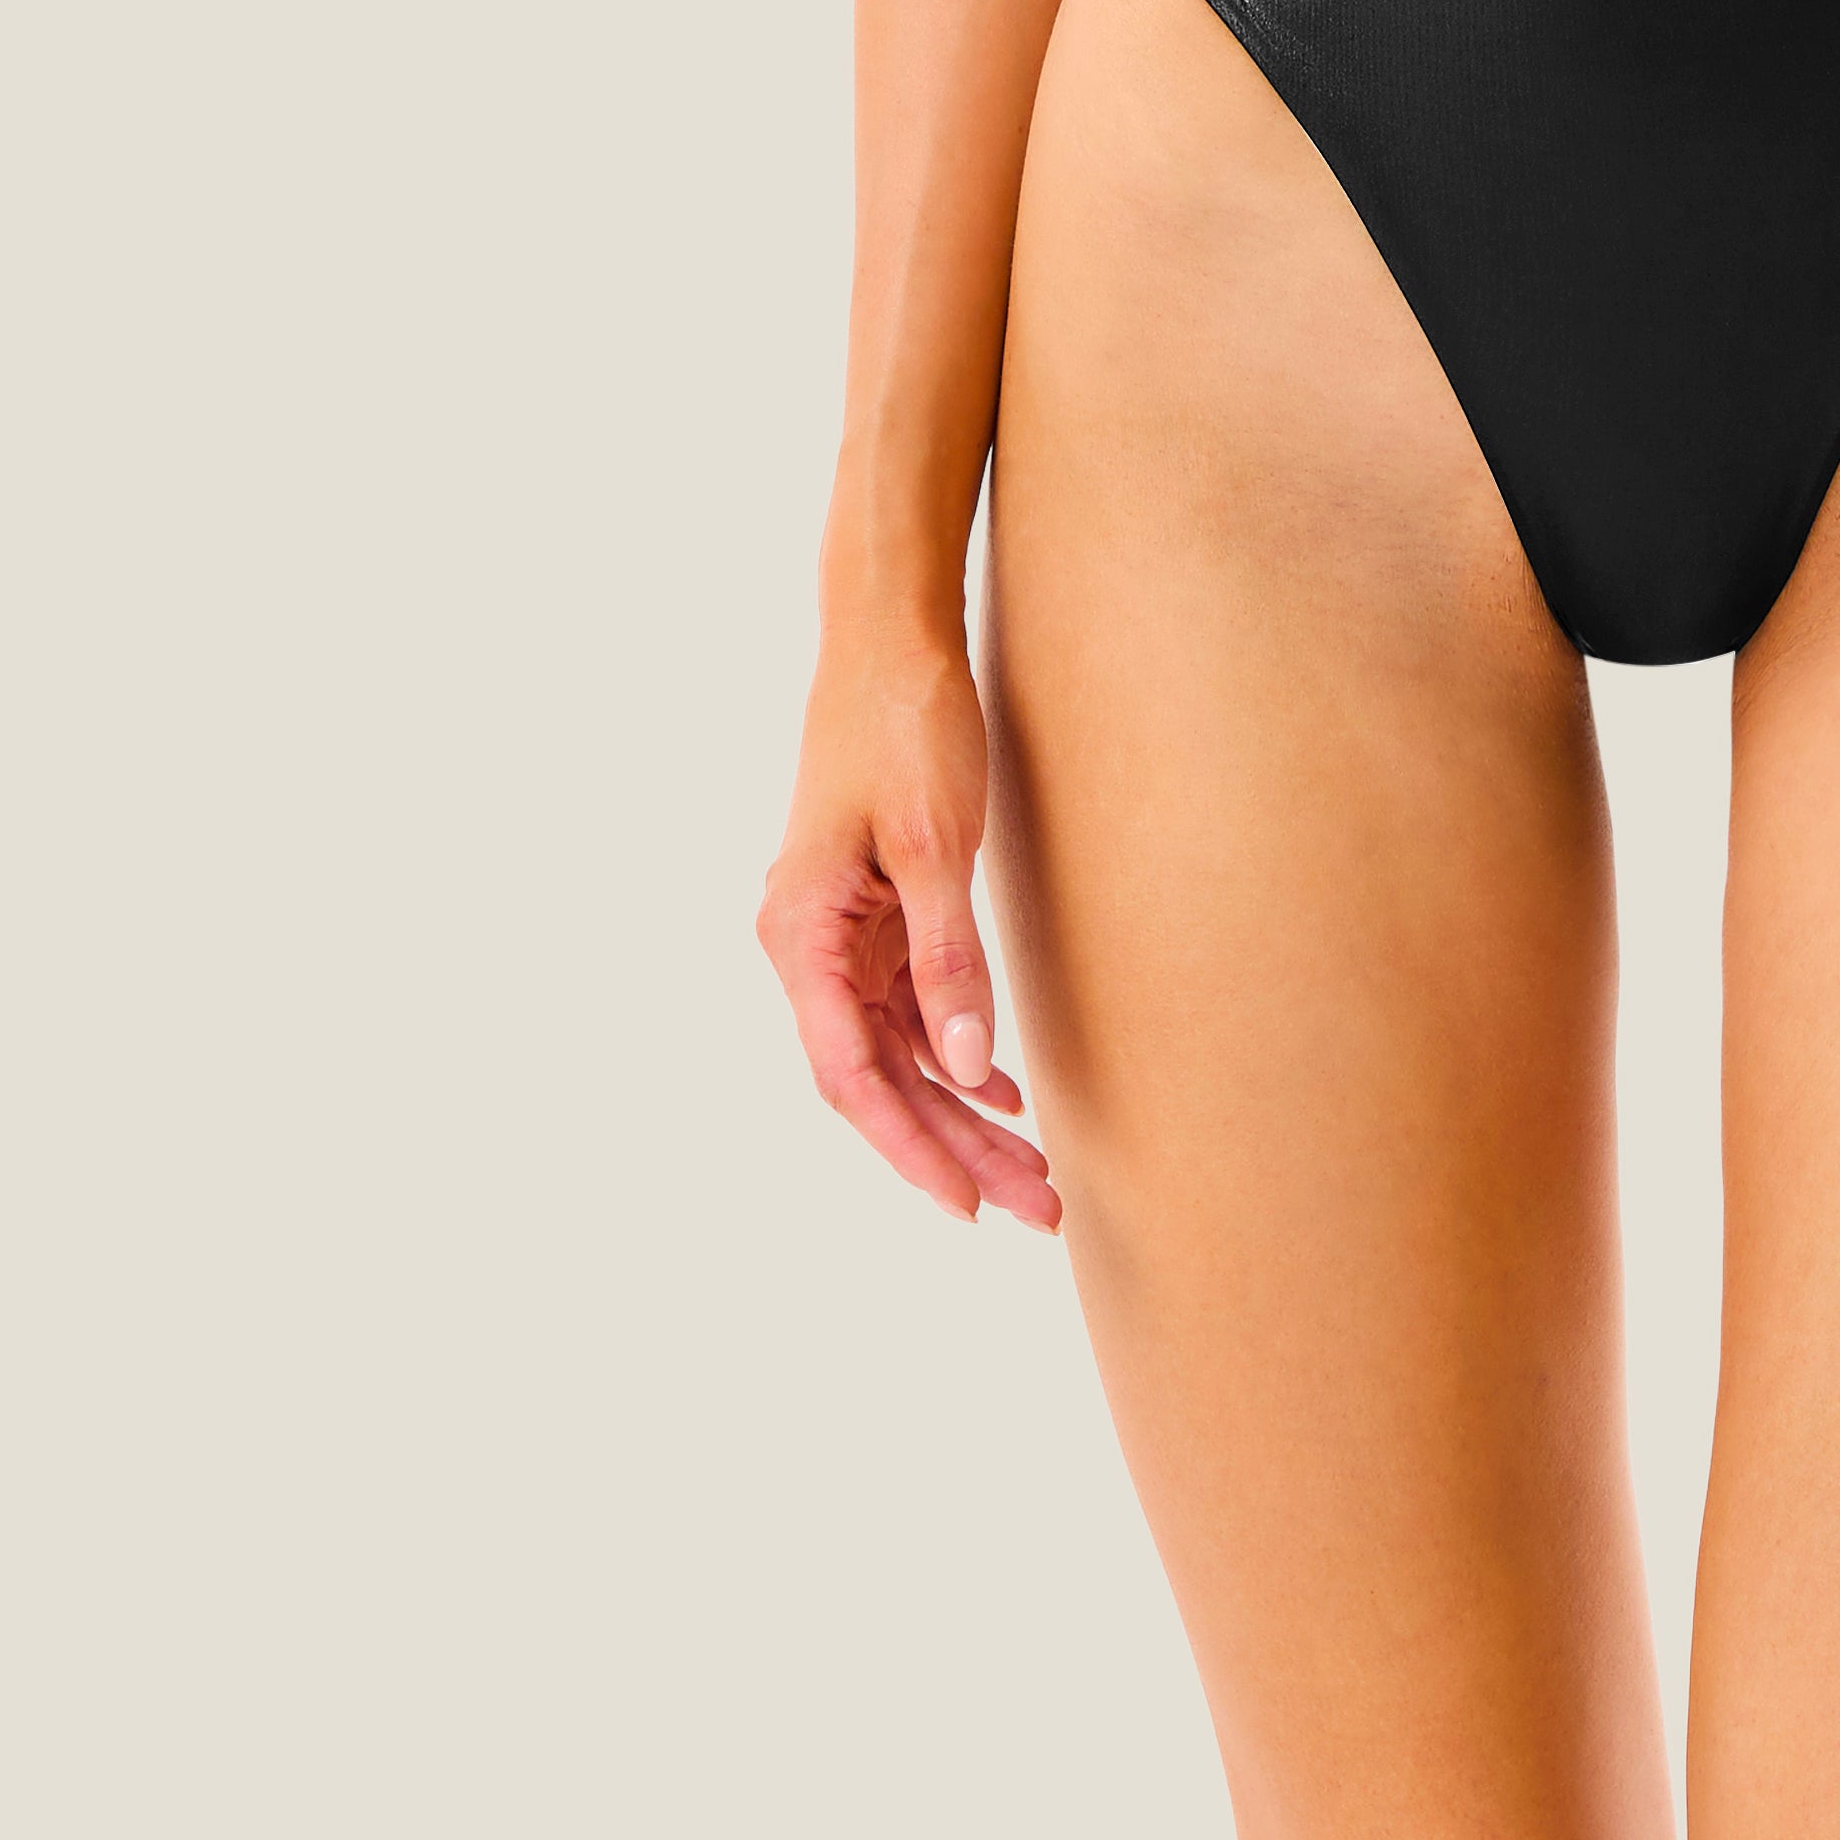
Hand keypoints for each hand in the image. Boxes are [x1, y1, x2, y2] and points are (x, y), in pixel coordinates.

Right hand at [757, 616, 1062, 1232]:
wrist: (889, 631)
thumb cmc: (904, 723)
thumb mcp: (937, 844)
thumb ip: (948, 958)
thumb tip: (963, 1066)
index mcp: (801, 933)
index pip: (852, 1073)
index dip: (911, 1147)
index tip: (968, 1208)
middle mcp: (806, 943)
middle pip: (879, 1076)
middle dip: (954, 1147)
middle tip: (1038, 1207)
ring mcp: (837, 929)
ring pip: (898, 1048)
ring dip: (960, 1109)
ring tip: (1034, 1171)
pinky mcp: (871, 909)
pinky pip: (906, 1005)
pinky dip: (954, 1050)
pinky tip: (1001, 1087)